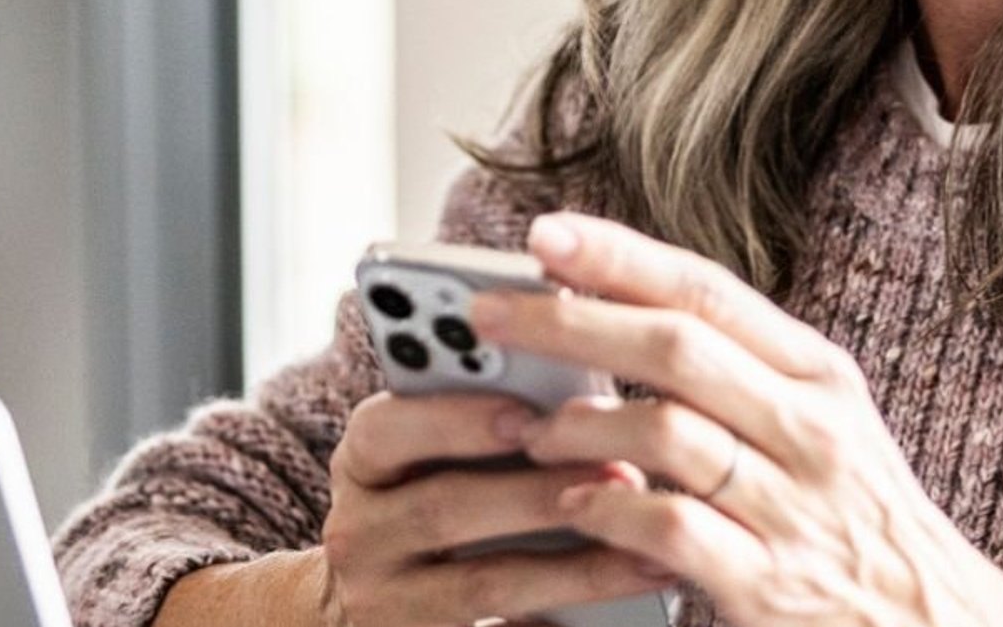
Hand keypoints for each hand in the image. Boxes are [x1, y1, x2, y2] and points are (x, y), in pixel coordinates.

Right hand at [316, 386, 673, 624]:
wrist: (366, 609)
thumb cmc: (426, 500)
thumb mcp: (423, 457)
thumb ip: (472, 423)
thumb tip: (570, 398)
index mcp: (361, 465)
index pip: (383, 429)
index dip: (455, 418)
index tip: (526, 410)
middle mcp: (357, 533)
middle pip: (443, 508)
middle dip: (536, 491)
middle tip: (620, 472)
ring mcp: (383, 601)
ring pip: (483, 584)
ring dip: (573, 565)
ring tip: (645, 546)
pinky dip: (567, 620)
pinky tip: (623, 603)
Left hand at [469, 213, 1002, 626]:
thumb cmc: (854, 517)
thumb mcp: (815, 423)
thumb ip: (729, 370)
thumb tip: (605, 305)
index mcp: (818, 374)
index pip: (706, 291)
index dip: (618, 256)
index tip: (541, 233)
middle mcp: (812, 429)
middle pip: (673, 348)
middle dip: (568, 323)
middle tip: (487, 316)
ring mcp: (795, 509)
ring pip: (664, 433)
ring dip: (577, 424)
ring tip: (528, 428)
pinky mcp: (771, 586)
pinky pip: (669, 526)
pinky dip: (608, 508)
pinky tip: (573, 504)